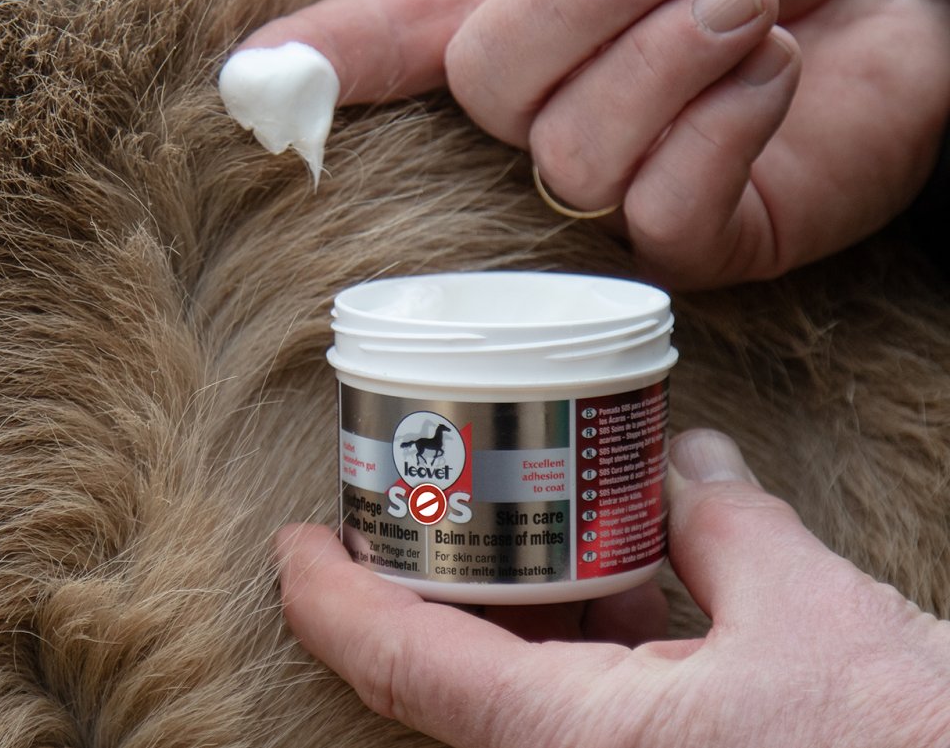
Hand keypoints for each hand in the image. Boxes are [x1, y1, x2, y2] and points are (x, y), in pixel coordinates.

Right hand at [239, 0, 949, 287]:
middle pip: (491, 90)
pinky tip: (770, 71)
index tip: (252, 82)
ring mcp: (621, 189)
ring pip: (577, 155)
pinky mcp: (700, 243)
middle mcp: (551, 113)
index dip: (323, 61)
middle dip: (580, 7)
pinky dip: (725, 121)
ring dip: (670, 57)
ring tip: (742, 3)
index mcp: (525, 19)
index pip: (396, 45)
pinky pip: (665, 208)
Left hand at [276, 429, 949, 746]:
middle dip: (417, 583)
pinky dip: (577, 628)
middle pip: (444, 669)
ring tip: (501, 514)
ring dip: (506, 595)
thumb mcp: (810, 612)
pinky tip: (606, 568)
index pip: (403, 662)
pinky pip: (580, 695)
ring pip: (514, 681)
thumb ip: (731, 526)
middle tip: (403, 503)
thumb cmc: (898, 743)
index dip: (328, 600)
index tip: (293, 546)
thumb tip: (692, 461)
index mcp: (574, 739)